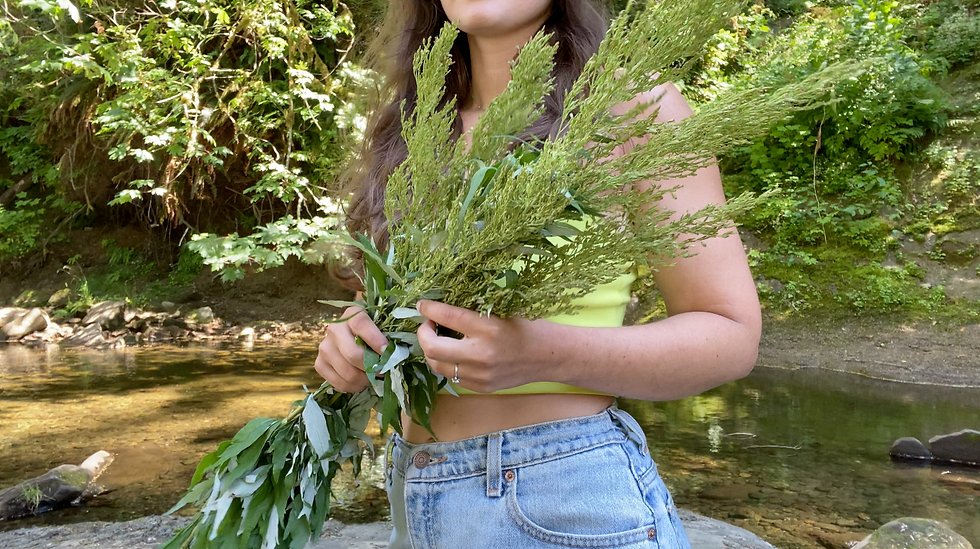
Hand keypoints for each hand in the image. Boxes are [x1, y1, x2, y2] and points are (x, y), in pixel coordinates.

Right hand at [315, 306, 388, 392]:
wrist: (352, 333)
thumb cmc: (373, 330)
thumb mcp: (381, 324)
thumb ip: (389, 333)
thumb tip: (397, 351)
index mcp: (352, 314)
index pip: (360, 324)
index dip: (375, 339)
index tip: (388, 352)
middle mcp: (334, 329)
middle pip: (353, 354)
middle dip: (372, 367)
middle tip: (384, 371)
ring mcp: (324, 347)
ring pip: (347, 372)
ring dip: (365, 380)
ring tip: (373, 377)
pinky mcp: (320, 363)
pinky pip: (338, 383)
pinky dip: (353, 386)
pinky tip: (361, 382)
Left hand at [416, 300, 538, 392]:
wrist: (551, 357)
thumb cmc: (529, 328)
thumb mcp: (502, 311)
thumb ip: (473, 313)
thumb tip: (440, 308)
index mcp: (488, 328)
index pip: (447, 316)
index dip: (429, 308)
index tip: (422, 304)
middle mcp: (481, 354)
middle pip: (432, 347)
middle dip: (423, 333)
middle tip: (428, 324)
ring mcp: (480, 375)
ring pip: (437, 365)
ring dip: (432, 349)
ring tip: (439, 338)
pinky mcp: (481, 387)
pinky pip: (452, 376)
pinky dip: (447, 363)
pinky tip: (454, 353)